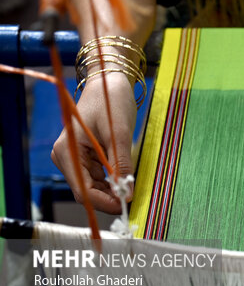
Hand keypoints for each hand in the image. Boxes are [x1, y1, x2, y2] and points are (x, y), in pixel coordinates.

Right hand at [52, 74, 136, 213]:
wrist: (110, 80)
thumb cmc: (110, 100)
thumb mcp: (119, 133)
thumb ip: (122, 164)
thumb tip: (127, 194)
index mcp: (66, 151)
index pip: (83, 190)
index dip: (104, 202)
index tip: (126, 205)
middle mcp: (66, 158)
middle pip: (88, 191)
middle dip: (110, 196)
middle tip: (133, 197)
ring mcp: (76, 158)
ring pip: (96, 186)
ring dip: (114, 188)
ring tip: (132, 183)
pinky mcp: (87, 157)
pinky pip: (101, 176)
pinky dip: (114, 179)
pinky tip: (126, 176)